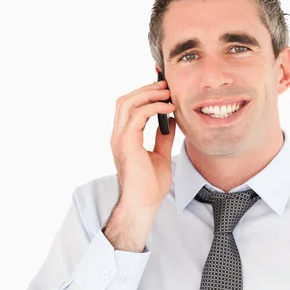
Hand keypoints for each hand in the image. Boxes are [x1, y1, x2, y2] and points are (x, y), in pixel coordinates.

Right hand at [105, 80, 175, 250]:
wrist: (144, 203)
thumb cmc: (150, 185)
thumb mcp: (161, 154)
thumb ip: (163, 137)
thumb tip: (172, 120)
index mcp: (124, 137)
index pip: (127, 107)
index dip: (142, 94)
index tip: (162, 88)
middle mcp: (118, 135)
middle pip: (125, 100)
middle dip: (145, 89)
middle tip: (165, 85)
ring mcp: (120, 138)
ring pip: (128, 103)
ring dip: (149, 94)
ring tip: (167, 92)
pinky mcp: (127, 142)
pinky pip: (139, 115)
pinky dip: (154, 107)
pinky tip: (169, 108)